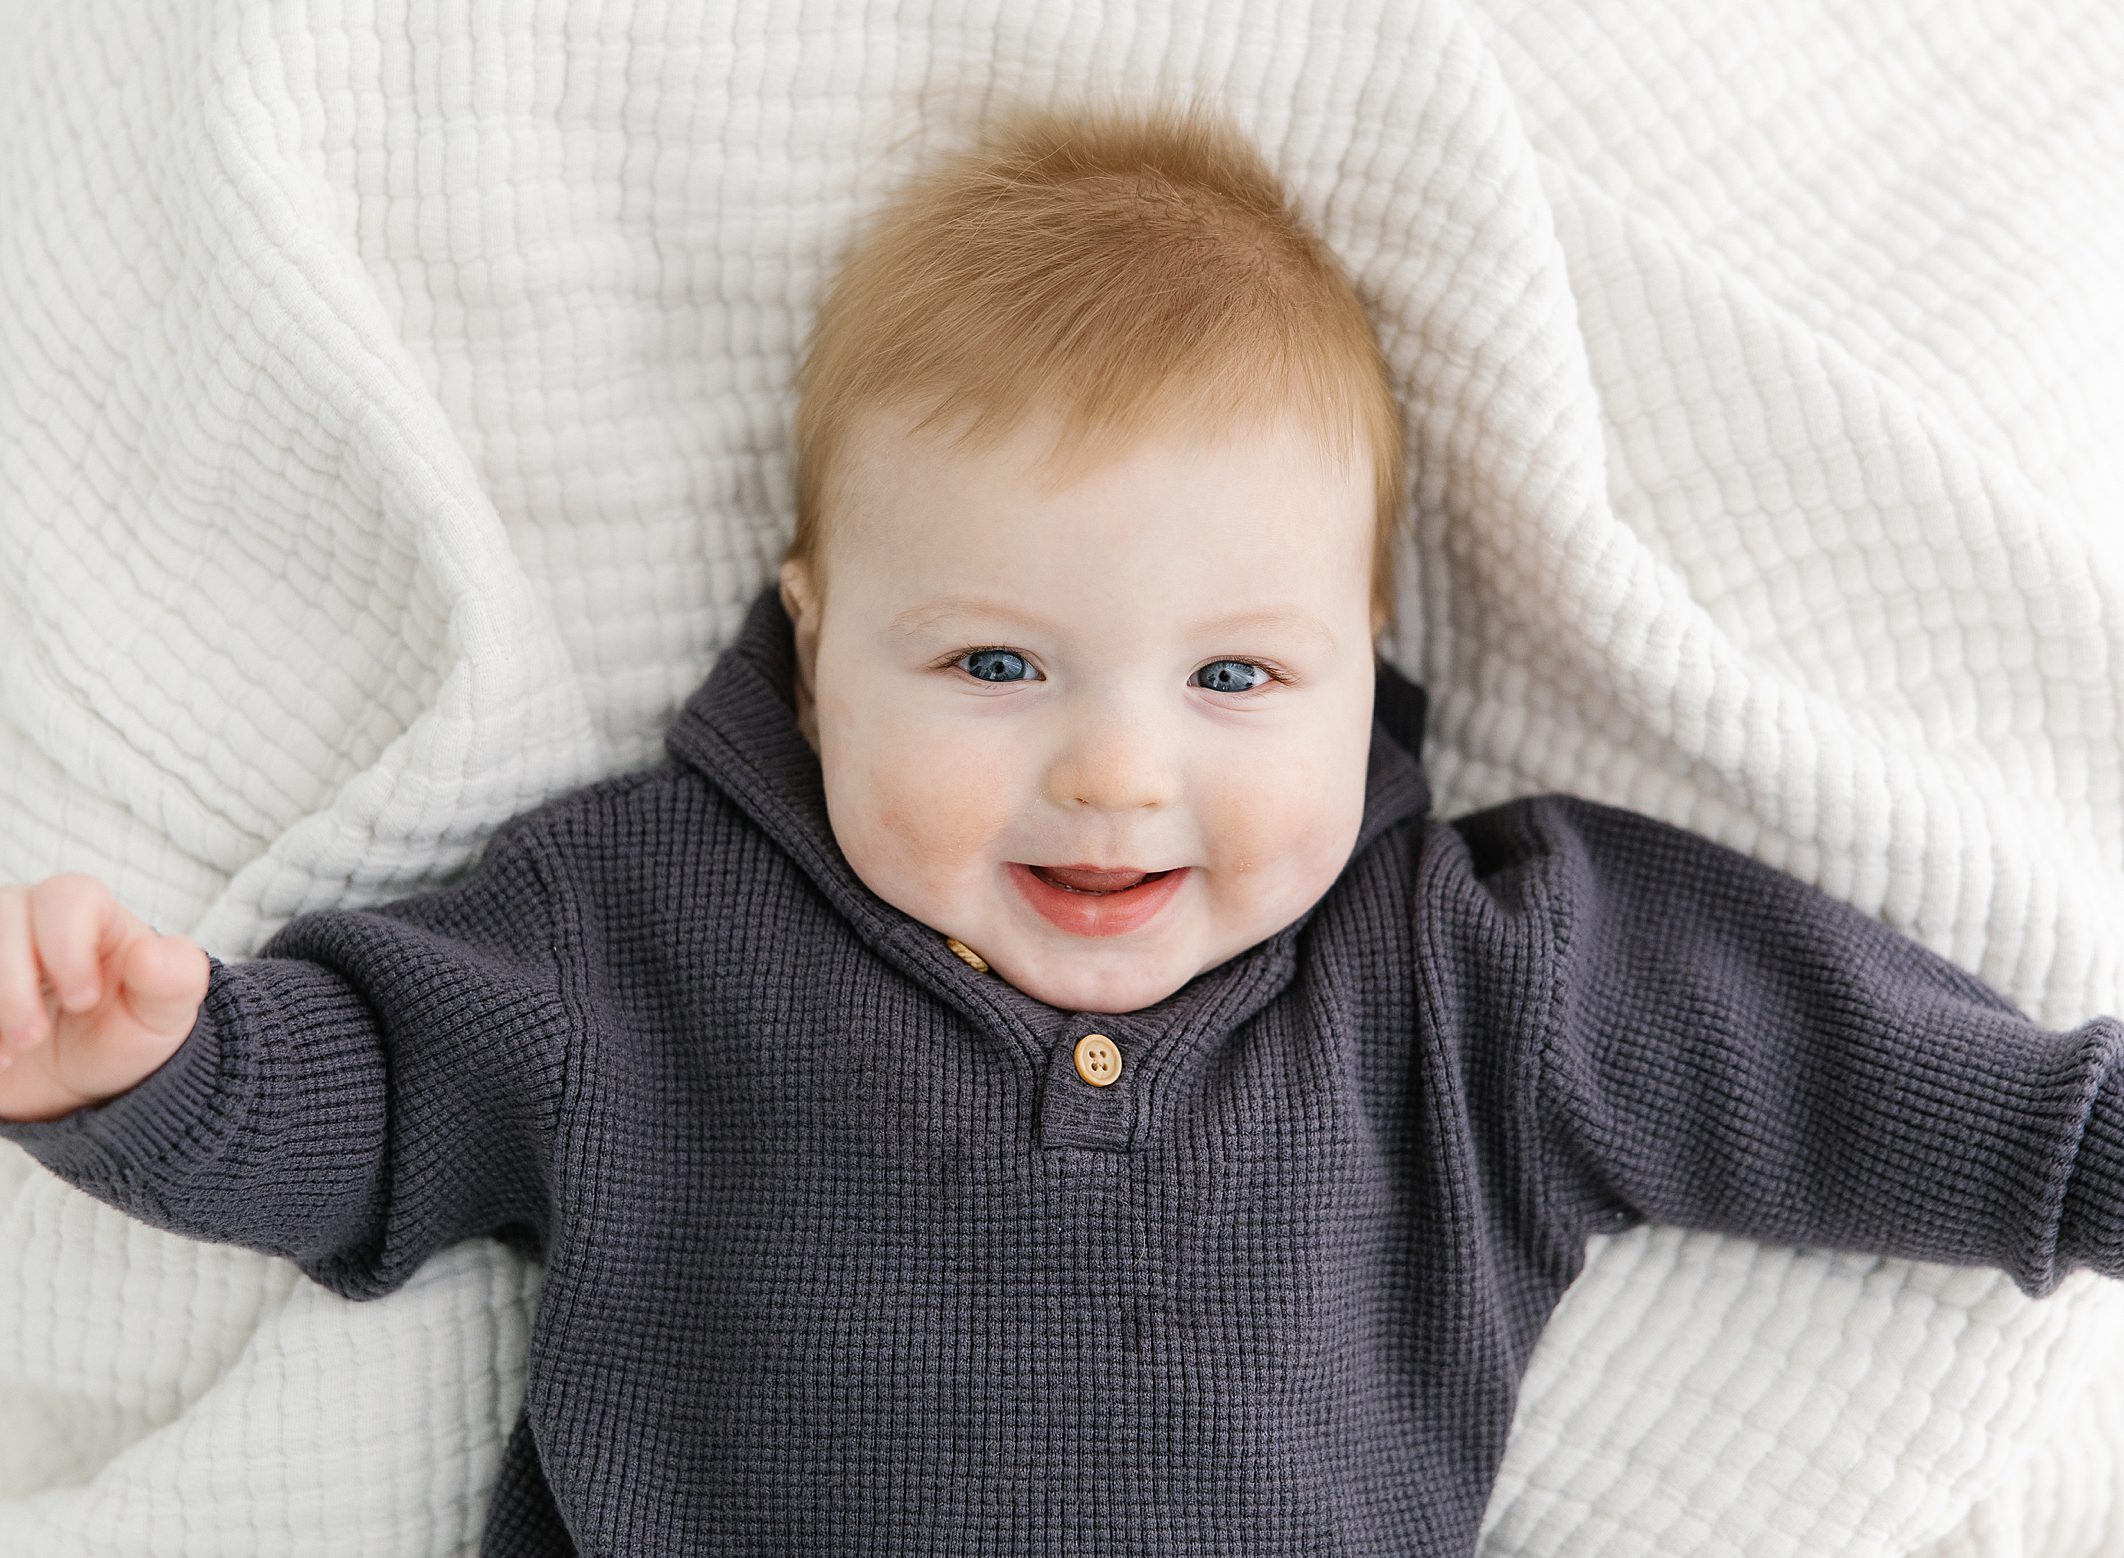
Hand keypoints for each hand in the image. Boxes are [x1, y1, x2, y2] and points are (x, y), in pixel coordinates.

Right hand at [0, 874, 211, 1123]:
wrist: (75, 1085)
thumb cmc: (122, 1034)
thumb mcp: (163, 1016)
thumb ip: (175, 980)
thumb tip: (150, 954)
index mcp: (89, 913)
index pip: (68, 896)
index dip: (69, 945)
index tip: (82, 1001)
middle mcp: (28, 916)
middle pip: (4, 915)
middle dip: (13, 985)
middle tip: (34, 1038)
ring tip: (9, 1055)